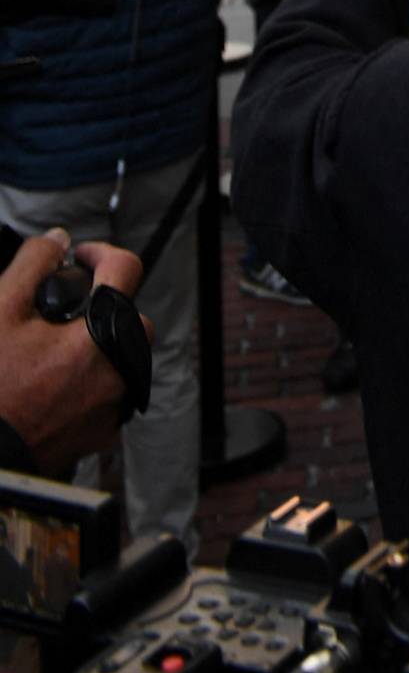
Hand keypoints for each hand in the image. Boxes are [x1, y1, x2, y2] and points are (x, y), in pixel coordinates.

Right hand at [0, 232, 149, 472]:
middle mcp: (118, 370)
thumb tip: (57, 240)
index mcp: (101, 335)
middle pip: (131, 316)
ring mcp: (114, 405)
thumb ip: (33, 264)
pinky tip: (58, 381)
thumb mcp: (2, 310)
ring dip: (99, 344)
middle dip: (102, 306)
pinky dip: (92, 380)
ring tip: (57, 348)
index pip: (126, 268)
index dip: (100, 252)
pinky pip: (112, 391)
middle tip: (64, 312)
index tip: (79, 259)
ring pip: (123, 355)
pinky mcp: (104, 432)